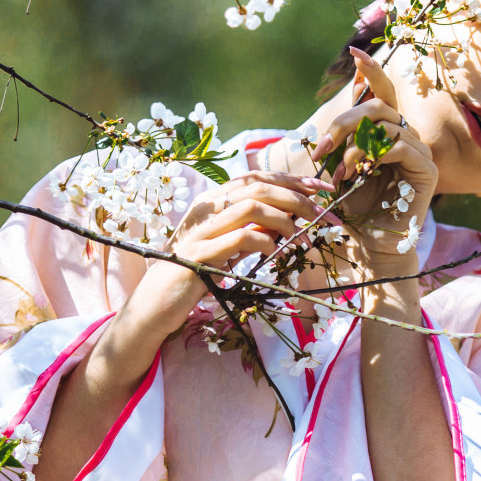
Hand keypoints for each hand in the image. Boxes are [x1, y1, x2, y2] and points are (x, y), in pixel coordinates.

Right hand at [103, 171, 333, 369]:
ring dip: (285, 219)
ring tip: (301, 236)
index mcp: (213, 201)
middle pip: (258, 186)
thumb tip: (290, 222)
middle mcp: (206, 208)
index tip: (322, 189)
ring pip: (251, 207)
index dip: (292, 180)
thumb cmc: (196, 274)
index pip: (257, 177)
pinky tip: (275, 252)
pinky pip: (240, 238)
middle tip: (323, 214)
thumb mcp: (229, 247)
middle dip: (297, 197)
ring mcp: (201, 229)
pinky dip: (264, 242)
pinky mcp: (200, 254)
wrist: (157, 303)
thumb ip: (253, 230)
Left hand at [310, 47, 437, 277]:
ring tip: (337, 174)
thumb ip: (344, 133)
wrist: (367, 248)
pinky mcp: (426, 169)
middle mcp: (406, 137)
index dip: (371, 70)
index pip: (382, 91)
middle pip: (376, 104)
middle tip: (321, 150)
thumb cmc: (351, 209)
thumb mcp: (339, 164)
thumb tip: (348, 89)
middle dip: (342, 122)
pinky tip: (355, 175)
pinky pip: (397, 143)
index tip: (354, 52)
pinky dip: (369, 155)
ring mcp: (419, 152)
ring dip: (351, 145)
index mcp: (387, 133)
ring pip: (384, 122)